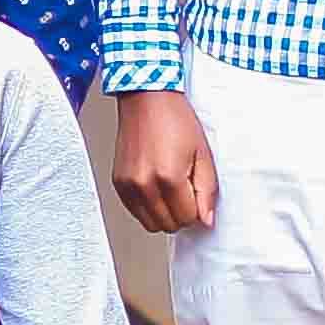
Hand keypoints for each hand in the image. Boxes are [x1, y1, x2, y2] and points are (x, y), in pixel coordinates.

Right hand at [110, 89, 217, 234]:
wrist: (146, 100)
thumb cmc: (175, 120)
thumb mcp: (203, 154)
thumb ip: (207, 191)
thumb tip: (206, 219)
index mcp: (168, 177)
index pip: (187, 218)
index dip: (197, 209)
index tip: (197, 193)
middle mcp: (143, 184)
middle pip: (168, 224)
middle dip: (181, 214)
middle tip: (185, 191)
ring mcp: (127, 185)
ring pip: (150, 224)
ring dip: (164, 214)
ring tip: (170, 190)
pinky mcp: (118, 183)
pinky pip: (135, 212)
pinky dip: (148, 207)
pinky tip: (156, 188)